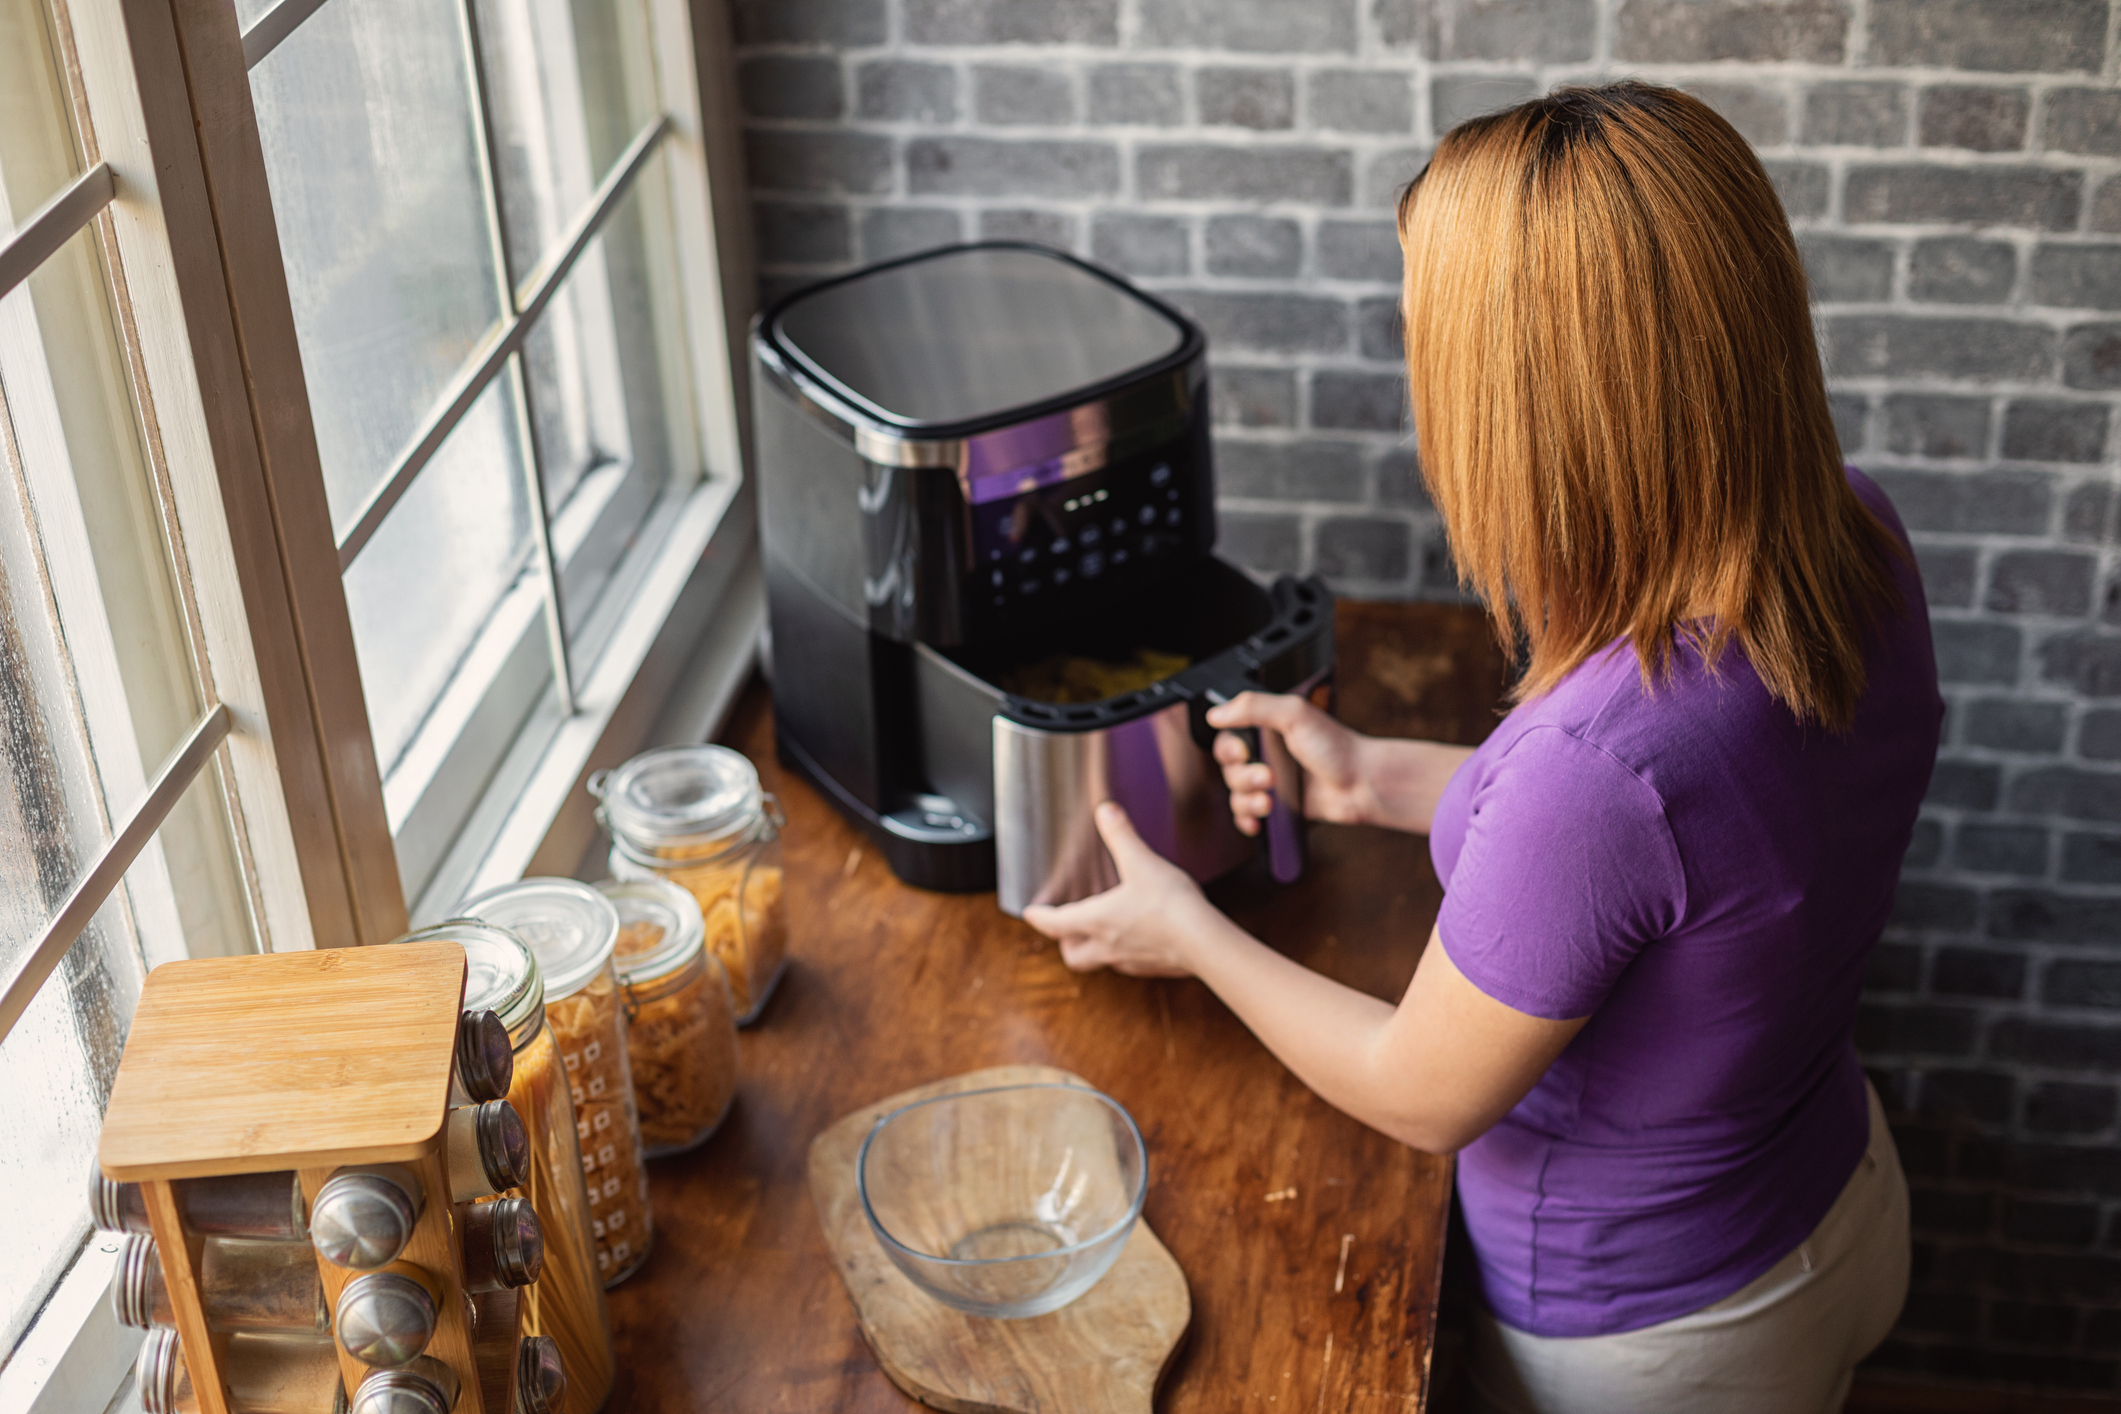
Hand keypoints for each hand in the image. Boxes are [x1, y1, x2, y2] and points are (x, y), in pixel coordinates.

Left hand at [1020, 802, 1216, 976]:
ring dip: (1095, 949)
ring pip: (1102, 962)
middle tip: (1065, 930)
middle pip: (1074, 956)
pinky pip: (1130, 964)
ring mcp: (1131, 961)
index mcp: (1097, 920)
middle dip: (1065, 943)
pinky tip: (1139, 938)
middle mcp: (1108, 946)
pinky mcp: (1154, 968)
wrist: (1205, 942)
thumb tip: (1105, 811)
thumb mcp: (1141, 862)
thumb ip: (1121, 835)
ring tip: (1101, 932)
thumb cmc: (1169, 905)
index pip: (1056, 924)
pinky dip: (1126, 953)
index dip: (1039, 917)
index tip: (1029, 914)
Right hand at [1207, 692, 1371, 835]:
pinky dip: (1247, 820)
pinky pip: (1246, 816)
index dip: (1228, 749)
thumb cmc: (1336, 747)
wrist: (1362, 784)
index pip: (1227, 739)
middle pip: (1229, 770)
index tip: (1243, 753)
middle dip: (1243, 778)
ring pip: (1236, 795)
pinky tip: (1258, 821)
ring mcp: (1271, 782)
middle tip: (1269, 778)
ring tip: (1269, 802)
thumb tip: (1216, 714)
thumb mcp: (1294, 714)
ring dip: (1247, 801)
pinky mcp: (1278, 806)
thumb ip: (1253, 707)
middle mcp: (1266, 755)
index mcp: (1266, 728)